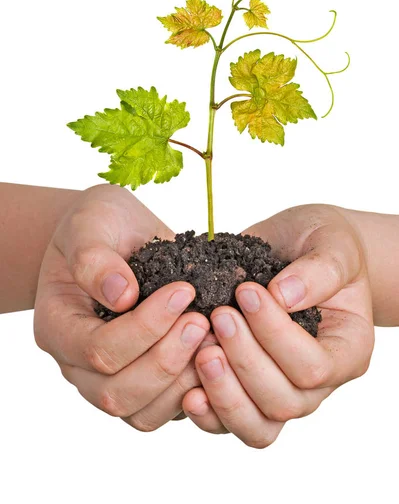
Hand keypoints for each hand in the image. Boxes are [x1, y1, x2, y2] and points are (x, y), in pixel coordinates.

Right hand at [34, 184, 209, 430]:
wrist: (115, 235)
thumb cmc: (99, 225)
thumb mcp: (91, 223)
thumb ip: (95, 257)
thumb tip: (122, 295)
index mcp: (58, 326)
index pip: (97, 350)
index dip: (144, 327)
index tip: (183, 291)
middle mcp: (78, 364)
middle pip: (117, 392)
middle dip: (167, 359)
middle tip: (203, 321)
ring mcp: (110, 379)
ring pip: (143, 413)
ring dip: (184, 381)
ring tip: (214, 338)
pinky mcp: (143, 384)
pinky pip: (166, 411)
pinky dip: (195, 391)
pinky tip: (217, 355)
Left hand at [181, 204, 373, 447]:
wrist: (297, 247)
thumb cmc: (320, 244)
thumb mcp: (332, 244)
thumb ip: (319, 270)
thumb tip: (283, 296)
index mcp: (347, 349)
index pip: (313, 366)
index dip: (275, 334)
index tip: (246, 292)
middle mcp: (318, 383)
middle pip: (282, 401)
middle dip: (244, 361)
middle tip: (219, 316)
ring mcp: (281, 391)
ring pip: (257, 426)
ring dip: (224, 393)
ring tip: (201, 352)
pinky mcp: (246, 390)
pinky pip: (228, 423)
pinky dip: (207, 413)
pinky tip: (187, 389)